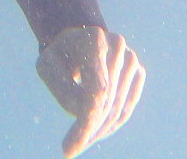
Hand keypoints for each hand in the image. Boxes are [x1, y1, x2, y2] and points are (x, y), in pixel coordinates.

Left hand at [36, 25, 144, 157]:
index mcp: (94, 39)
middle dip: (88, 130)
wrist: (78, 41)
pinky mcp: (138, 73)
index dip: (86, 122)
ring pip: (118, 108)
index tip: (70, 148)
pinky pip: (126, 108)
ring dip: (98, 130)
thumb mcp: (48, 66)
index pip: (97, 90)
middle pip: (107, 102)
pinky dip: (109, 125)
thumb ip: (63, 87)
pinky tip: (93, 132)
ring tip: (78, 141)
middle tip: (69, 149)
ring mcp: (132, 59)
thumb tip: (86, 111)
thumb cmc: (59, 55)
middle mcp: (117, 46)